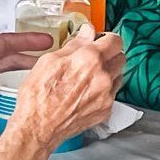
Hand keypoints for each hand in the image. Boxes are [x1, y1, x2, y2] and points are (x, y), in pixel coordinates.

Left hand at [0, 33, 52, 152]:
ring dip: (27, 81)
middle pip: (12, 61)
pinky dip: (18, 104)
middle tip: (54, 56)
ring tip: (47, 81)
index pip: (3, 44)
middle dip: (32, 57)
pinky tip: (29, 105)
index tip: (44, 39)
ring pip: (12, 82)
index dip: (24, 41)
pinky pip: (5, 103)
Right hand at [10, 28, 126, 152]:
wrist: (38, 127)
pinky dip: (104, 89)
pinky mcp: (106, 110)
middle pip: (121, 57)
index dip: (107, 38)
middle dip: (109, 54)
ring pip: (118, 75)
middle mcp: (103, 77)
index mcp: (89, 59)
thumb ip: (74, 44)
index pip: (115, 41)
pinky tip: (87, 92)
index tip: (100, 41)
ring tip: (89, 76)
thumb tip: (87, 32)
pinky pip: (113, 94)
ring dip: (108, 72)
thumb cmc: (38, 96)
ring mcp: (107, 95)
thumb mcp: (49, 61)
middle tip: (94, 58)